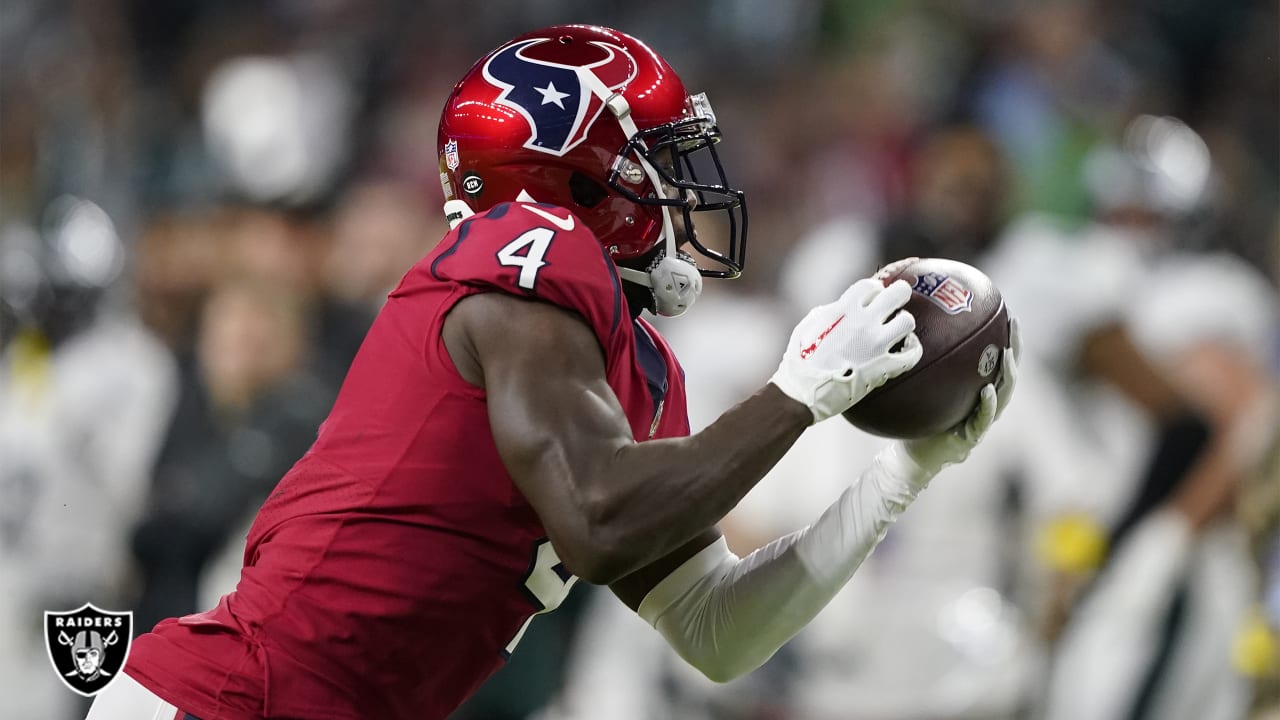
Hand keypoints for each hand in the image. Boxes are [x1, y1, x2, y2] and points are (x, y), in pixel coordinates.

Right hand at [770, 278, 921, 422]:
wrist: (804, 392)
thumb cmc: (800, 360)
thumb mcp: (808, 326)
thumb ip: (829, 312)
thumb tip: (842, 306)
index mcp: (843, 309)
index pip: (871, 285)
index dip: (875, 289)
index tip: (873, 297)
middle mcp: (863, 321)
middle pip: (899, 293)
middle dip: (901, 294)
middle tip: (898, 303)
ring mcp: (876, 344)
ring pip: (908, 322)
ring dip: (905, 324)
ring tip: (899, 331)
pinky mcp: (884, 366)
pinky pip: (912, 354)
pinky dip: (913, 350)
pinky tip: (908, 350)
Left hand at [903, 317, 1020, 472]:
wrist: (911, 455)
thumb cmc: (916, 418)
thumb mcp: (920, 385)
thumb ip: (923, 362)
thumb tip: (907, 328)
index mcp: (976, 388)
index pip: (996, 359)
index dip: (1006, 337)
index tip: (1008, 312)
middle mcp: (984, 403)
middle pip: (1007, 372)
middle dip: (1015, 347)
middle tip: (1014, 325)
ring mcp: (981, 422)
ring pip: (1004, 395)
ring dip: (1008, 374)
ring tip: (1007, 355)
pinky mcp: (971, 438)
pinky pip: (983, 420)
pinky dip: (989, 405)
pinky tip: (988, 390)